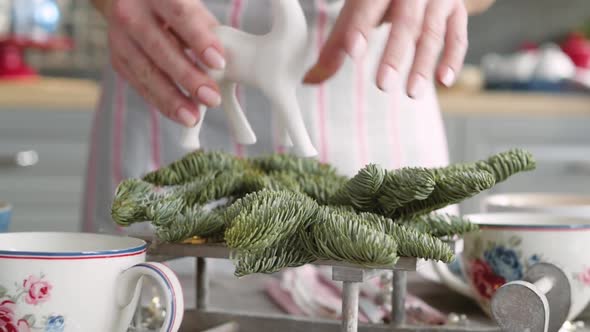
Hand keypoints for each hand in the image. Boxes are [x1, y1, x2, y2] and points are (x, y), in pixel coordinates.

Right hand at [105, 0, 225, 126]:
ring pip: (146, 72)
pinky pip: (140, 85)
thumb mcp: (191, 7)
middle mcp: (133, 13)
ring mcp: (120, 38)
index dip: (199, 40)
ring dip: (171, 98)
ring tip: (192, 117)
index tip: (218, 63)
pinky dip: (160, 102)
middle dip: (187, 77)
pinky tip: (179, 114)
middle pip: (160, 48)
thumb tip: (227, 62)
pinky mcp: (118, 59)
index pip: (180, 16)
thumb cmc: (171, 6)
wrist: (130, 2)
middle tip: (210, 97)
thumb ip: (207, 31)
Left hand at [304, 0, 468, 98]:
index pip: (367, 5)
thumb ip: (337, 44)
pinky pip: (457, 35)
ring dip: (424, 64)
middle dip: (395, 54)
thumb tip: (310, 80)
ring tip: (412, 93)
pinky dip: (452, 58)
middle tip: (382, 85)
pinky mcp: (456, 8)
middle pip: (405, 20)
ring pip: (432, 31)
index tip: (352, 50)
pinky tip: (444, 80)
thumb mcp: (357, 9)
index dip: (359, 27)